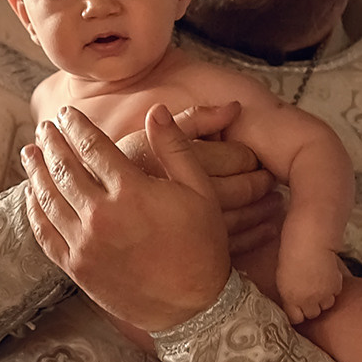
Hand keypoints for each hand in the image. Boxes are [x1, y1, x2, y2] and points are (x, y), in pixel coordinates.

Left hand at [24, 104, 230, 333]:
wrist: (193, 307)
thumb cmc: (202, 246)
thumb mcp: (200, 191)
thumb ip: (175, 147)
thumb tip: (155, 109)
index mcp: (132, 192)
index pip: (93, 147)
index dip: (76, 126)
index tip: (67, 113)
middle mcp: (102, 216)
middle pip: (64, 168)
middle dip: (51, 143)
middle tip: (44, 127)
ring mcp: (86, 244)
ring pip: (49, 199)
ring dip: (36, 171)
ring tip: (29, 153)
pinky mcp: (77, 269)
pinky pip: (45, 234)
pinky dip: (35, 211)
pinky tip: (33, 195)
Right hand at [115, 100, 281, 256]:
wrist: (89, 227)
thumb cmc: (118, 177)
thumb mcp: (146, 142)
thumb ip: (192, 121)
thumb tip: (234, 106)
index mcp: (184, 163)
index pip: (239, 156)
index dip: (251, 156)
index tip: (253, 158)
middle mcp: (188, 198)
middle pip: (246, 188)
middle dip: (262, 182)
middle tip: (267, 179)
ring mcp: (191, 230)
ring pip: (244, 218)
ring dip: (263, 211)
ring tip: (272, 203)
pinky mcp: (190, 255)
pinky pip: (235, 246)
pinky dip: (255, 236)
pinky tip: (264, 230)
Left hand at [277, 243, 344, 324]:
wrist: (310, 244)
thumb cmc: (291, 256)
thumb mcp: (283, 279)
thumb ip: (289, 295)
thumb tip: (293, 303)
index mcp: (290, 299)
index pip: (296, 319)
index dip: (297, 314)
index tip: (298, 310)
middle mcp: (307, 301)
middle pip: (313, 314)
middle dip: (312, 307)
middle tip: (310, 295)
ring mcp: (323, 295)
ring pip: (326, 305)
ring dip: (324, 299)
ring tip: (321, 285)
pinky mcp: (335, 287)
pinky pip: (335, 293)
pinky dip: (333, 288)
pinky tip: (328, 277)